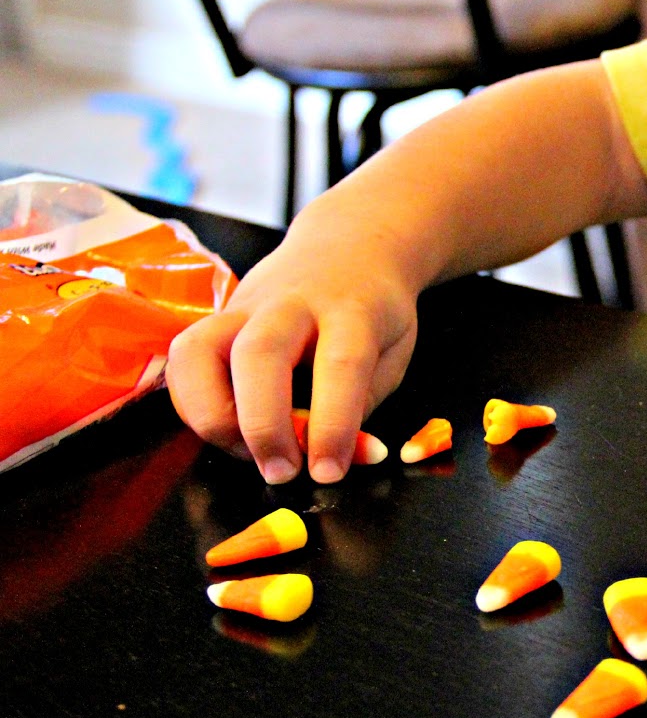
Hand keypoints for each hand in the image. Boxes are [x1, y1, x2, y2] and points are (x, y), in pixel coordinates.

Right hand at [166, 230, 419, 485]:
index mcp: (352, 308)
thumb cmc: (374, 310)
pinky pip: (183, 359)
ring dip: (211, 415)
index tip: (327, 472)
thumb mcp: (392, 353)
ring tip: (245, 454)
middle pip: (260, 353)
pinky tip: (224, 430)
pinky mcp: (215, 315)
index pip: (342, 364)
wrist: (350, 245)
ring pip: (200, 350)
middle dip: (263, 424)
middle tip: (280, 472)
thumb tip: (328, 459)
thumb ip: (360, 404)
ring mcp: (245, 304)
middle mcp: (292, 302)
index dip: (333, 424)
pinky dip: (192, 404)